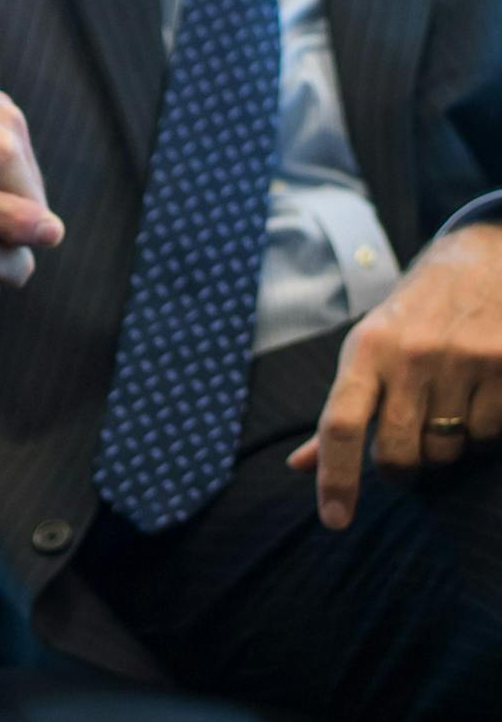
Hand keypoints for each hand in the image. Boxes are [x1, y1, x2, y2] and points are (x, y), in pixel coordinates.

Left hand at [288, 221, 501, 528]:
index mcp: (365, 349)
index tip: (334, 521)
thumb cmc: (414, 314)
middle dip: (399, 469)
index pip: (339, 424)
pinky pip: (490, 435)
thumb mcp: (368, 348)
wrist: (480, 260)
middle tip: (404, 455)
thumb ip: (340, 409)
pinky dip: (484, 428)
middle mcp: (409, 356)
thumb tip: (299, 465)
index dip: (335, 478)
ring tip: (446, 402)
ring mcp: (461, 362)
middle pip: (396, 453)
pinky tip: (479, 392)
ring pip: (448, 451)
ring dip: (445, 444)